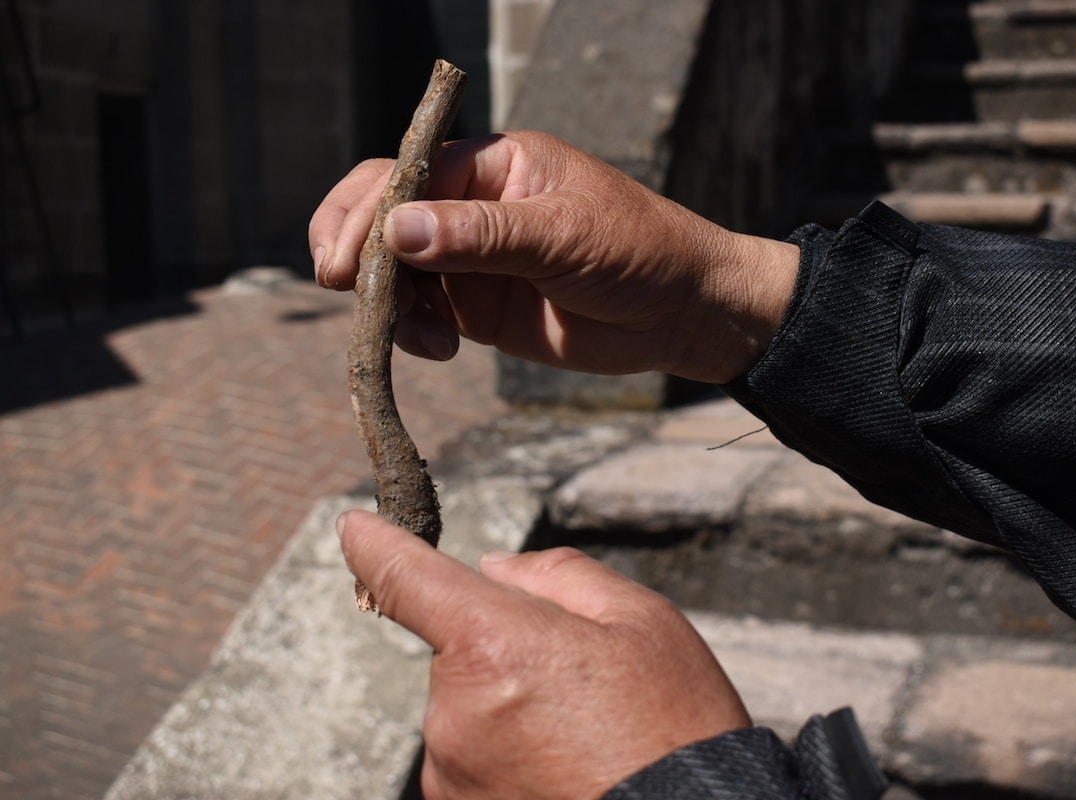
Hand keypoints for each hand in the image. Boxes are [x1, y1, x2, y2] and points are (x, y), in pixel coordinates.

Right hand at [308, 131, 797, 383]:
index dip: (366, 211)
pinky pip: (420, 313)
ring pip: (393, 271)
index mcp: (492, 165)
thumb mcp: (563, 236)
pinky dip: (412, 332)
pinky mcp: (475, 306)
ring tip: (424, 336)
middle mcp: (471, 206)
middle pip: (382, 215)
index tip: (345, 258)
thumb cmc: (638, 251)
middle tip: (342, 288)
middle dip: (355, 251)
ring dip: (387, 302)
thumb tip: (397, 231)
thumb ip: (482, 235)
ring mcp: (470, 259)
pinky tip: (439, 349)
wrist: (679, 313)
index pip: (406, 174)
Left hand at [337, 510, 751, 799]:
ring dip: (509, 708)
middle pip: (460, 652)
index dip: (376, 545)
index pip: (407, 578)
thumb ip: (558, 578)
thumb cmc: (676, 730)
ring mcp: (451, 774)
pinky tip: (566, 767)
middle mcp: (453, 714)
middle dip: (506, 650)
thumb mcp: (642, 621)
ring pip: (468, 709)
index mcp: (493, 645)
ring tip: (585, 737)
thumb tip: (495, 569)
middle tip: (583, 683)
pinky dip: (509, 756)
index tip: (355, 528)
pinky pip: (472, 760)